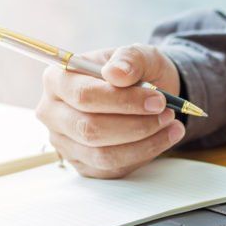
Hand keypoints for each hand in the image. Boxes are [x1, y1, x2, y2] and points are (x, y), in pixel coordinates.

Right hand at [37, 44, 184, 177]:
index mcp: (58, 79)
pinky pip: (113, 169)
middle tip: (168, 114)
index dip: (124, 101)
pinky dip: (143, 155)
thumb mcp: (139, 55)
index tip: (159, 100)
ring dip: (144, 144)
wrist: (145, 95)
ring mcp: (65, 142)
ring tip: (172, 126)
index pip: (84, 96)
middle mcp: (53, 113)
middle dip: (136, 125)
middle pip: (89, 129)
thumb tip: (116, 73)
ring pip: (103, 155)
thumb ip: (129, 59)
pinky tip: (163, 139)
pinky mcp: (83, 164)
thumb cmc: (135, 73)